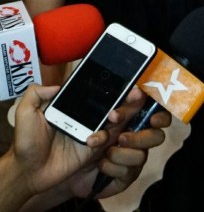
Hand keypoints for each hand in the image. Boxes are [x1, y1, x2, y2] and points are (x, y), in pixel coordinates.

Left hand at [2, 84, 168, 211]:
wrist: (28, 171)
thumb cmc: (26, 142)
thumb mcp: (25, 112)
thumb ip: (35, 94)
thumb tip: (56, 86)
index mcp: (75, 103)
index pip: (97, 89)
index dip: (111, 83)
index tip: (124, 76)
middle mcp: (87, 114)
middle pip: (113, 102)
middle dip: (127, 97)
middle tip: (134, 93)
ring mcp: (92, 130)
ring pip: (116, 119)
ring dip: (121, 114)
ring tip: (114, 114)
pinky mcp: (93, 148)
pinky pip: (106, 139)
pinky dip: (103, 137)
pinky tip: (91, 139)